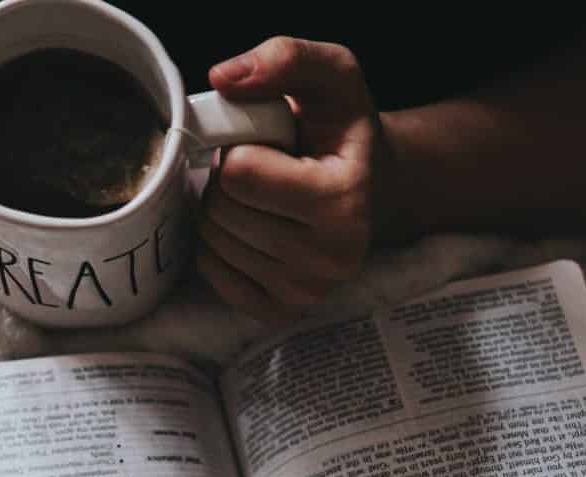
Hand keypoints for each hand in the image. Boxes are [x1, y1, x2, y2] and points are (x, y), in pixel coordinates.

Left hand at [198, 38, 398, 322]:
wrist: (373, 188)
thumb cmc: (342, 131)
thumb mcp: (331, 76)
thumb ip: (285, 58)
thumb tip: (223, 78)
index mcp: (343, 200)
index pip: (240, 173)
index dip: (241, 148)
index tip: (269, 145)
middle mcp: (330, 257)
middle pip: (222, 210)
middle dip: (228, 181)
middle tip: (263, 171)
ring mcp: (305, 291)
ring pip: (214, 241)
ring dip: (223, 210)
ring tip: (261, 198)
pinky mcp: (280, 310)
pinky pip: (212, 273)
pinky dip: (219, 245)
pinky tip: (251, 226)